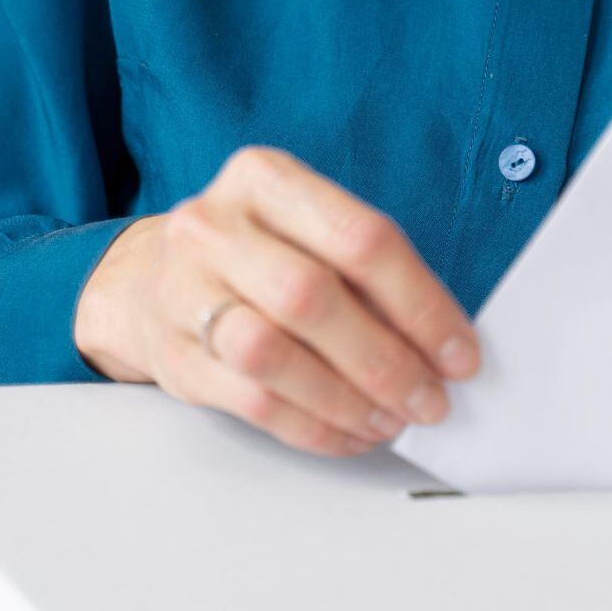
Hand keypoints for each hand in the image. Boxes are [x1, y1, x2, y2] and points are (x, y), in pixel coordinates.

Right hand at [73, 145, 479, 455]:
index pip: (360, 238)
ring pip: (274, 354)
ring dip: (349, 399)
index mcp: (263, 177)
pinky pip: (254, 402)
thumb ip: (367, 271)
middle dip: (387, 359)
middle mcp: (214, 226)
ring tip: (392, 419)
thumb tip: (444, 344)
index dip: (421, 303)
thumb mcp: (306, 229)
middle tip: (432, 398)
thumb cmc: (256, 254)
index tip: (460, 353)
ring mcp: (183, 290)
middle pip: (312, 297)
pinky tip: (351, 433)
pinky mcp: (175, 357)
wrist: (151, 281)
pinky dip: (315, 427)